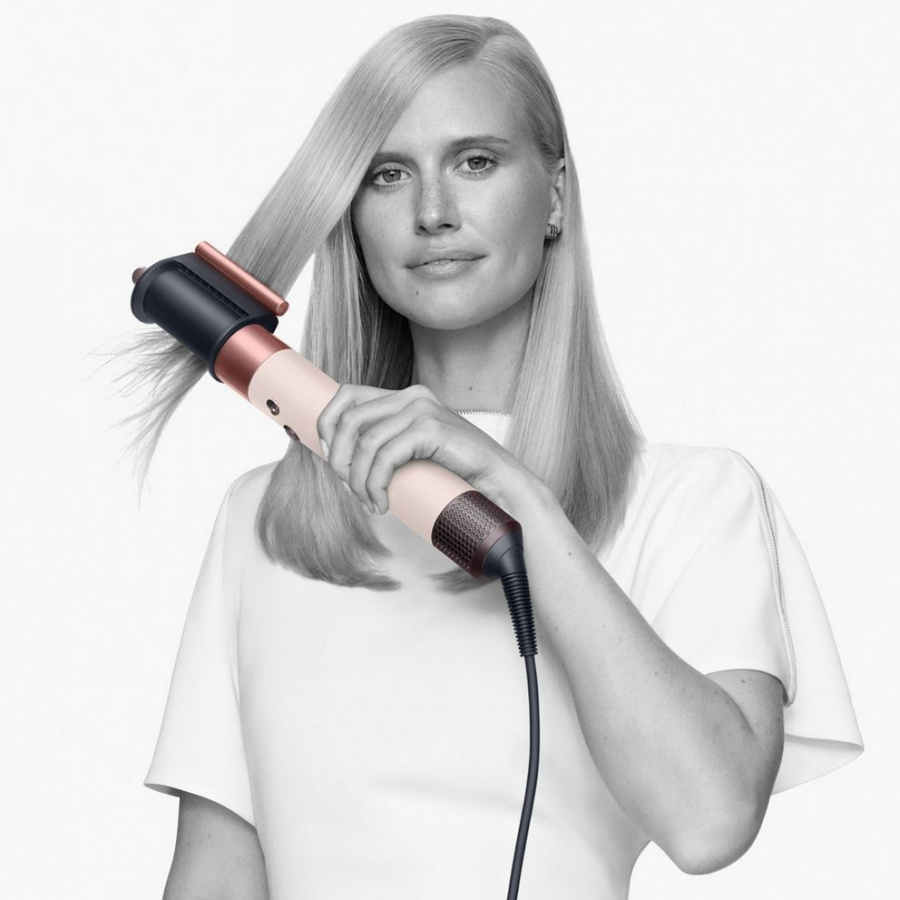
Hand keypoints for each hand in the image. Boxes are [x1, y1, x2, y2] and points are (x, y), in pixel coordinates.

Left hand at [315, 383, 535, 516]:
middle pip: (348, 418)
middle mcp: (413, 396)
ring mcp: (423, 410)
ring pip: (364, 442)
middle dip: (338, 458)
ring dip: (357, 480)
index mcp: (408, 397)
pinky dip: (375, 485)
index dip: (328, 424)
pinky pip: (384, 458)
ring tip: (370, 502)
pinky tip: (382, 504)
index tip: (330, 458)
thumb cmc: (459, 475)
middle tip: (350, 489)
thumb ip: (389, 446)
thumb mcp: (416, 455)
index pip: (348, 394)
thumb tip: (342, 459)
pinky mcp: (430, 429)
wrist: (502, 486)